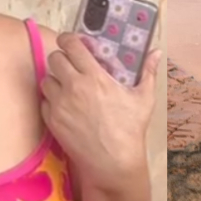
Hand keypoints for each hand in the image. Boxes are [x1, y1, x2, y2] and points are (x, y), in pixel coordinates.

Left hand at [40, 33, 160, 192]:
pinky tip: (65, 104)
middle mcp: (73, 86)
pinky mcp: (52, 120)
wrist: (113, 162)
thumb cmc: (130, 129)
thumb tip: (156, 52)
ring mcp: (60, 104)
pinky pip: (44, 101)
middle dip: (62, 58)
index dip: (69, 39)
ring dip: (55, 79)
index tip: (72, 41)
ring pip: (46, 79)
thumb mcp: (144, 98)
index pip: (71, 45)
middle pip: (54, 58)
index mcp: (94, 76)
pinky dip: (51, 99)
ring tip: (68, 85)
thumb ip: (148, 71)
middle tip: (72, 64)